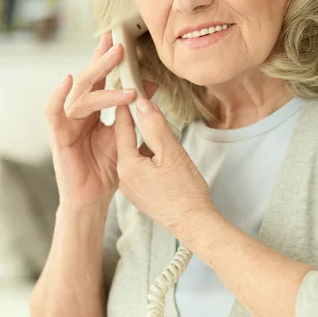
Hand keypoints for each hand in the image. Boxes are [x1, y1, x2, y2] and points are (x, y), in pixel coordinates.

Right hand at [45, 30, 156, 208]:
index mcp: (92, 110)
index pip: (99, 79)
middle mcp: (78, 112)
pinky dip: (58, 95)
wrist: (93, 198)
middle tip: (119, 45)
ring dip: (97, 80)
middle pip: (88, 80)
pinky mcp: (57, 136)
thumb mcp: (124, 135)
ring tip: (116, 70)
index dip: (106, 59)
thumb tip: (148, 86)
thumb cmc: (106, 168)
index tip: (117, 38)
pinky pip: (54, 112)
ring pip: (79, 93)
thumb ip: (131, 111)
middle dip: (103, 61)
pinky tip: (66, 80)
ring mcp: (66, 122)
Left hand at [114, 98, 215, 235]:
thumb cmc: (186, 192)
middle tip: (146, 106)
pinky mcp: (141, 195)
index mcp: (127, 165)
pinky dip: (148, 158)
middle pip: (127, 142)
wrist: (194, 224)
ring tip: (160, 132)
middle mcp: (123, 177)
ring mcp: (131, 189)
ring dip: (145, 142)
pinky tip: (163, 156)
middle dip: (137, 125)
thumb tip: (142, 104)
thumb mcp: (172, 152)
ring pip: (135, 155)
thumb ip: (155, 126)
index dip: (127, 108)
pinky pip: (140, 169)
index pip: (122, 128)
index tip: (129, 91)